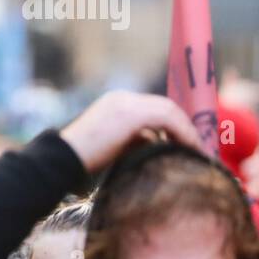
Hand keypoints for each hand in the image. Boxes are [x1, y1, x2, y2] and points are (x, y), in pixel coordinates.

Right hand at [59, 91, 200, 172]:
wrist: (61, 159)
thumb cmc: (79, 160)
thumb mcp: (111, 146)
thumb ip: (132, 140)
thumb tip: (154, 144)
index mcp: (115, 104)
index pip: (153, 109)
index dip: (172, 124)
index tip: (184, 142)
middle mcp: (122, 98)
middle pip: (164, 106)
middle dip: (183, 125)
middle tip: (197, 145)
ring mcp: (126, 103)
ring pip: (169, 110)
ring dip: (186, 130)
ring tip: (197, 150)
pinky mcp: (131, 113)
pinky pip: (169, 119)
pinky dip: (183, 133)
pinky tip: (189, 149)